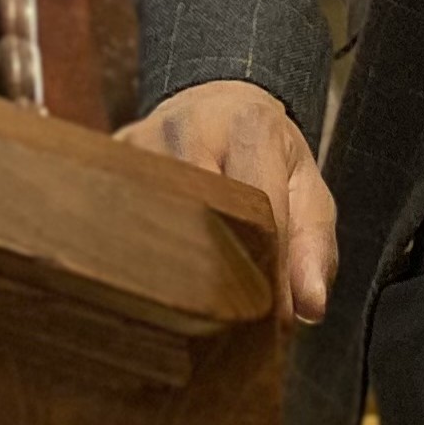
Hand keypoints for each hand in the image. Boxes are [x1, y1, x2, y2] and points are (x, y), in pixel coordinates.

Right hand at [121, 78, 338, 326]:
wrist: (215, 102)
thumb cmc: (266, 153)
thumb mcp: (306, 187)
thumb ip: (313, 245)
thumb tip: (309, 307)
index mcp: (248, 127)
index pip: (258, 209)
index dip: (268, 270)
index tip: (273, 320)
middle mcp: (187, 126)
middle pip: (197, 217)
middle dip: (216, 275)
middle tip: (227, 321)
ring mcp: (140, 140)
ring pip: (153, 221)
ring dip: (171, 268)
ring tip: (186, 306)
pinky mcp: (110, 157)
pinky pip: (117, 216)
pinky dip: (136, 252)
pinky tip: (149, 276)